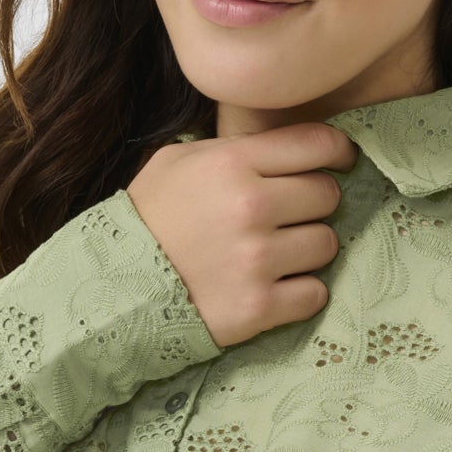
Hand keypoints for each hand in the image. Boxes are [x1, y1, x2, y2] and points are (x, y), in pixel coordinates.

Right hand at [125, 121, 358, 348]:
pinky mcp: (259, 306)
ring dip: (308, 249)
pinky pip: (315, 293)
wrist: (114, 288)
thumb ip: (234, 148)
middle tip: (288, 216)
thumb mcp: (177, 161)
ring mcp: (257, 259)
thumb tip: (288, 146)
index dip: (337, 152)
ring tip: (277, 254)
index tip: (338, 163)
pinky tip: (275, 287)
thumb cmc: (148, 218)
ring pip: (327, 244)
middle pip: (327, 194)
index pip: (317, 144)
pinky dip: (302, 293)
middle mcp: (251, 206)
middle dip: (313, 204)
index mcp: (233, 163)